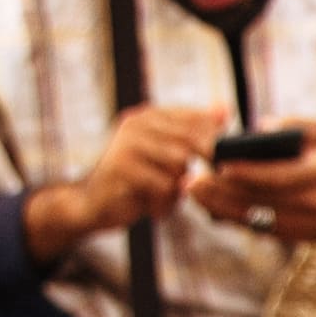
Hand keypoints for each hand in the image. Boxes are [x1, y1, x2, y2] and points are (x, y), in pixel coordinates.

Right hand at [35, 101, 220, 253]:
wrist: (91, 205)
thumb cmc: (135, 182)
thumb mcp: (167, 157)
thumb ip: (193, 135)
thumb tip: (225, 108)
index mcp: (150, 116)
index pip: (197, 119)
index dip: (214, 144)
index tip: (218, 165)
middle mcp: (137, 123)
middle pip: (191, 140)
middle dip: (200, 167)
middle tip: (197, 186)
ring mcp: (127, 142)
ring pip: (179, 163)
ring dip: (178, 188)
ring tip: (164, 199)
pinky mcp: (120, 167)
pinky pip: (163, 185)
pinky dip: (164, 203)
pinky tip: (153, 208)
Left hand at [192, 116, 315, 245]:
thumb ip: (295, 124)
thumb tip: (261, 129)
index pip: (278, 177)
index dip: (247, 172)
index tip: (220, 164)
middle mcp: (311, 205)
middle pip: (258, 200)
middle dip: (221, 191)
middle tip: (191, 180)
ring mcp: (300, 226)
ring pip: (252, 218)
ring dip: (218, 206)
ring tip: (193, 191)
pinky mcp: (289, 236)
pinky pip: (253, 227)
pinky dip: (229, 215)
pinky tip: (208, 203)